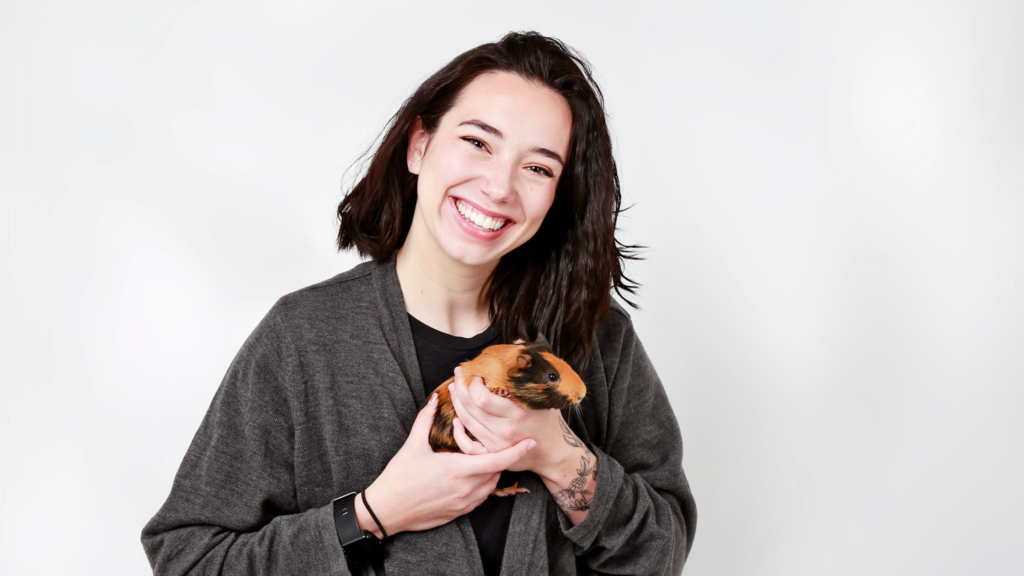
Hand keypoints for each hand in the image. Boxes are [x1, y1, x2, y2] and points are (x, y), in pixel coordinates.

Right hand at [359, 393, 535, 535]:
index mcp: (458, 469)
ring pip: (490, 487)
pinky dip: (482, 487)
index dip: (516, 452)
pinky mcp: (457, 513)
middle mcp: (465, 488)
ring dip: (491, 473)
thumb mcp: (412, 445)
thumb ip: (425, 419)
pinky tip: (471, 477)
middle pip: (496, 473)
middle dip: (500, 459)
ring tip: (482, 459)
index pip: (497, 461)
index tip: (530, 442)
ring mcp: (462, 503)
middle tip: (496, 445)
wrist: (387, 510)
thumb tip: (433, 399)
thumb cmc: (399, 477)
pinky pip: (479, 499)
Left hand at [448, 366, 572, 476]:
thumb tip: (518, 344)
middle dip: (460, 388)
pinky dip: (459, 428)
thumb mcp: (546, 393)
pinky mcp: (492, 453)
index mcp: (518, 413)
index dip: (473, 385)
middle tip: (458, 374)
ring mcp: (497, 444)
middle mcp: (505, 430)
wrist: (554, 451)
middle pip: (471, 408)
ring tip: (454, 388)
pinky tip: (457, 417)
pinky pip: (468, 443)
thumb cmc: (549, 420)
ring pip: (466, 421)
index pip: (483, 399)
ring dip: (457, 402)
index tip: (476, 374)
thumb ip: (532, 368)